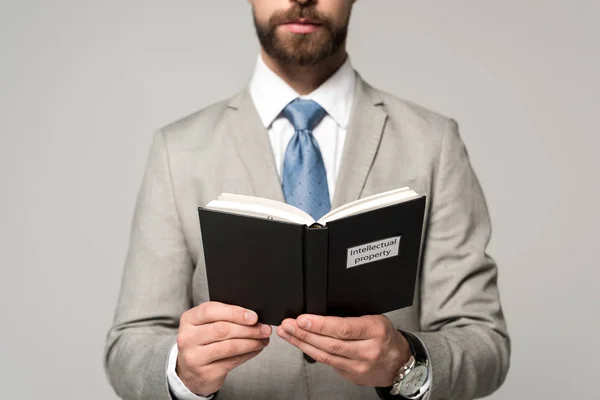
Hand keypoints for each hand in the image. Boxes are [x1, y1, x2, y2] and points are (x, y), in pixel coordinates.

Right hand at [176, 301, 271, 395]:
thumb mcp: (206, 325)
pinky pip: (232, 361)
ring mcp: (194, 357)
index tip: (254, 316)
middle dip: (248, 329)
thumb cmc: (203, 342)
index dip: (235, 312)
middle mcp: (187, 338)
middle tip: (264, 329)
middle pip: (222, 329)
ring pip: (229, 346)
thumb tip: (253, 316)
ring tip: (263, 339)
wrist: (189, 371)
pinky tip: (256, 349)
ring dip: (251, 342)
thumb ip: (224, 317)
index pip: (210, 310)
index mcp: (189, 319)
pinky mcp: (205, 373)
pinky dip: (248, 354)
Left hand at [277, 314, 409, 387]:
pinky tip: (301, 344)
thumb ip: (352, 318)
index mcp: (375, 330)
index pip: (343, 328)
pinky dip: (312, 352)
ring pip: (325, 355)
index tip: (302, 319)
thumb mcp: (376, 320)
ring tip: (288, 333)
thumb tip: (321, 313)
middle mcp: (368, 350)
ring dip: (303, 343)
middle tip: (288, 325)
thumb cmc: (386, 337)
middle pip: (330, 343)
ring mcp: (359, 366)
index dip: (320, 324)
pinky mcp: (351, 376)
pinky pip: (328, 363)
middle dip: (305, 333)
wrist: (400, 363)